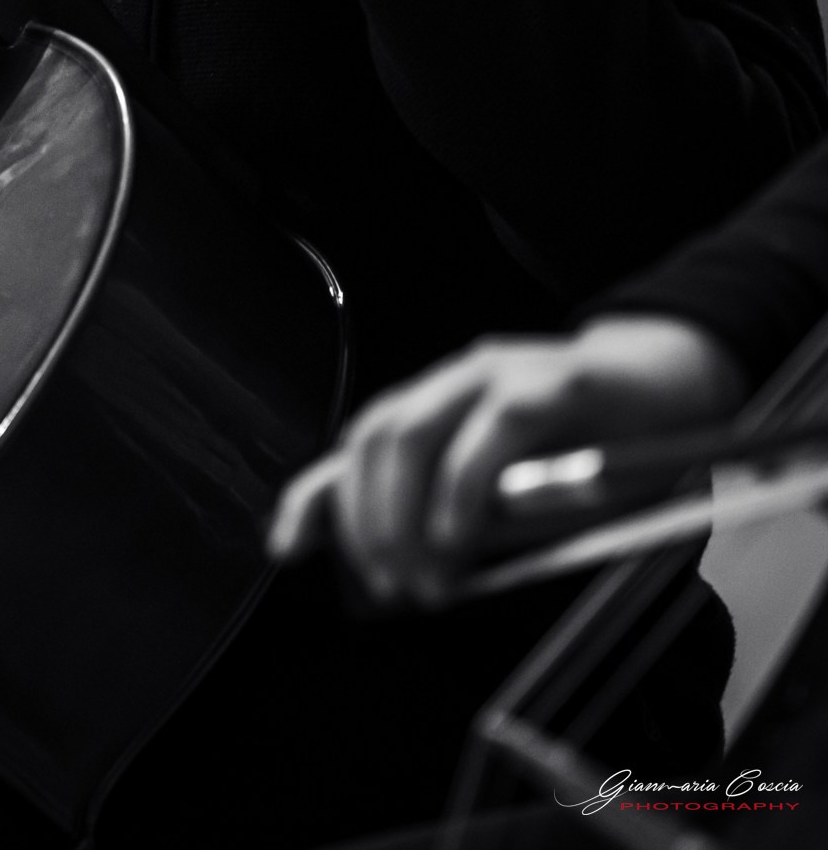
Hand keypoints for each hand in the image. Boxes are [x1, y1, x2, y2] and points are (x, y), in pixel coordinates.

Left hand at [266, 316, 746, 603]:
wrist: (676, 386)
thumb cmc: (599, 447)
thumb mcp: (520, 495)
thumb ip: (467, 520)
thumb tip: (416, 571)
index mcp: (438, 406)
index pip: (357, 447)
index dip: (313, 497)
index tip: (285, 550)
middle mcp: (452, 383)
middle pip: (374, 439)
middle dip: (365, 519)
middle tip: (385, 587)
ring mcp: (497, 374)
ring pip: (414, 430)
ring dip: (404, 512)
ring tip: (418, 578)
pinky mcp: (552, 382)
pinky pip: (492, 430)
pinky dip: (463, 486)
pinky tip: (457, 538)